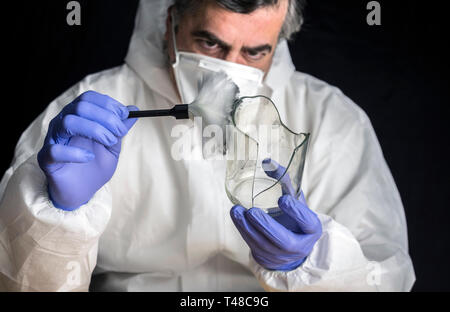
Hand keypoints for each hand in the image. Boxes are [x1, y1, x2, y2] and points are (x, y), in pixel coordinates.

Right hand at [37, 91, 137, 210]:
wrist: (82, 191)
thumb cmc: (95, 165)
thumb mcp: (113, 145)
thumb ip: (120, 128)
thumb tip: (134, 110)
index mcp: (78, 116)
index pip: (89, 98)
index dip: (108, 104)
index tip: (124, 115)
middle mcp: (63, 122)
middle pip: (80, 106)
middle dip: (106, 118)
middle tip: (119, 133)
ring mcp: (52, 139)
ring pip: (69, 122)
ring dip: (94, 130)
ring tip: (108, 143)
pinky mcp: (46, 158)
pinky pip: (55, 150)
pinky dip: (75, 152)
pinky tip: (89, 157)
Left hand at [230, 159, 321, 270]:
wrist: (289, 246)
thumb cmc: (294, 217)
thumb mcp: (296, 199)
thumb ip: (285, 182)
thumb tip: (266, 161)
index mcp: (311, 229)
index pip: (307, 222)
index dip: (296, 212)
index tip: (283, 199)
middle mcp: (298, 245)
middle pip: (283, 239)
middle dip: (266, 226)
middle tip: (252, 211)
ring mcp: (281, 254)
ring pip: (263, 244)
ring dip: (247, 227)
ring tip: (236, 211)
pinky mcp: (265, 256)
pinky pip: (252, 244)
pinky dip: (242, 230)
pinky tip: (235, 217)